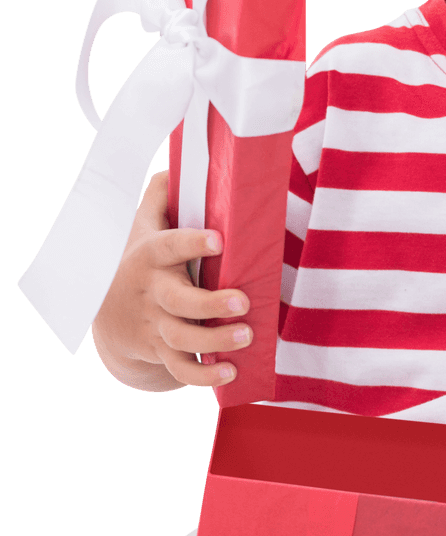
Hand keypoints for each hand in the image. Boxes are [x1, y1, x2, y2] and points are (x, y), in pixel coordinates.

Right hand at [91, 170, 251, 390]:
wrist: (108, 313)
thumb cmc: (140, 258)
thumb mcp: (142, 224)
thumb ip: (163, 195)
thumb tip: (181, 160)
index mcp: (151, 255)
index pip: (169, 246)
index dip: (192, 243)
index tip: (220, 239)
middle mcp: (152, 293)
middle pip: (178, 301)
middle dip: (210, 303)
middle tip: (244, 301)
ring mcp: (155, 325)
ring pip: (182, 338)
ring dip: (215, 339)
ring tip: (247, 336)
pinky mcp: (161, 352)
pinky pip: (180, 369)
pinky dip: (203, 375)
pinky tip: (230, 372)